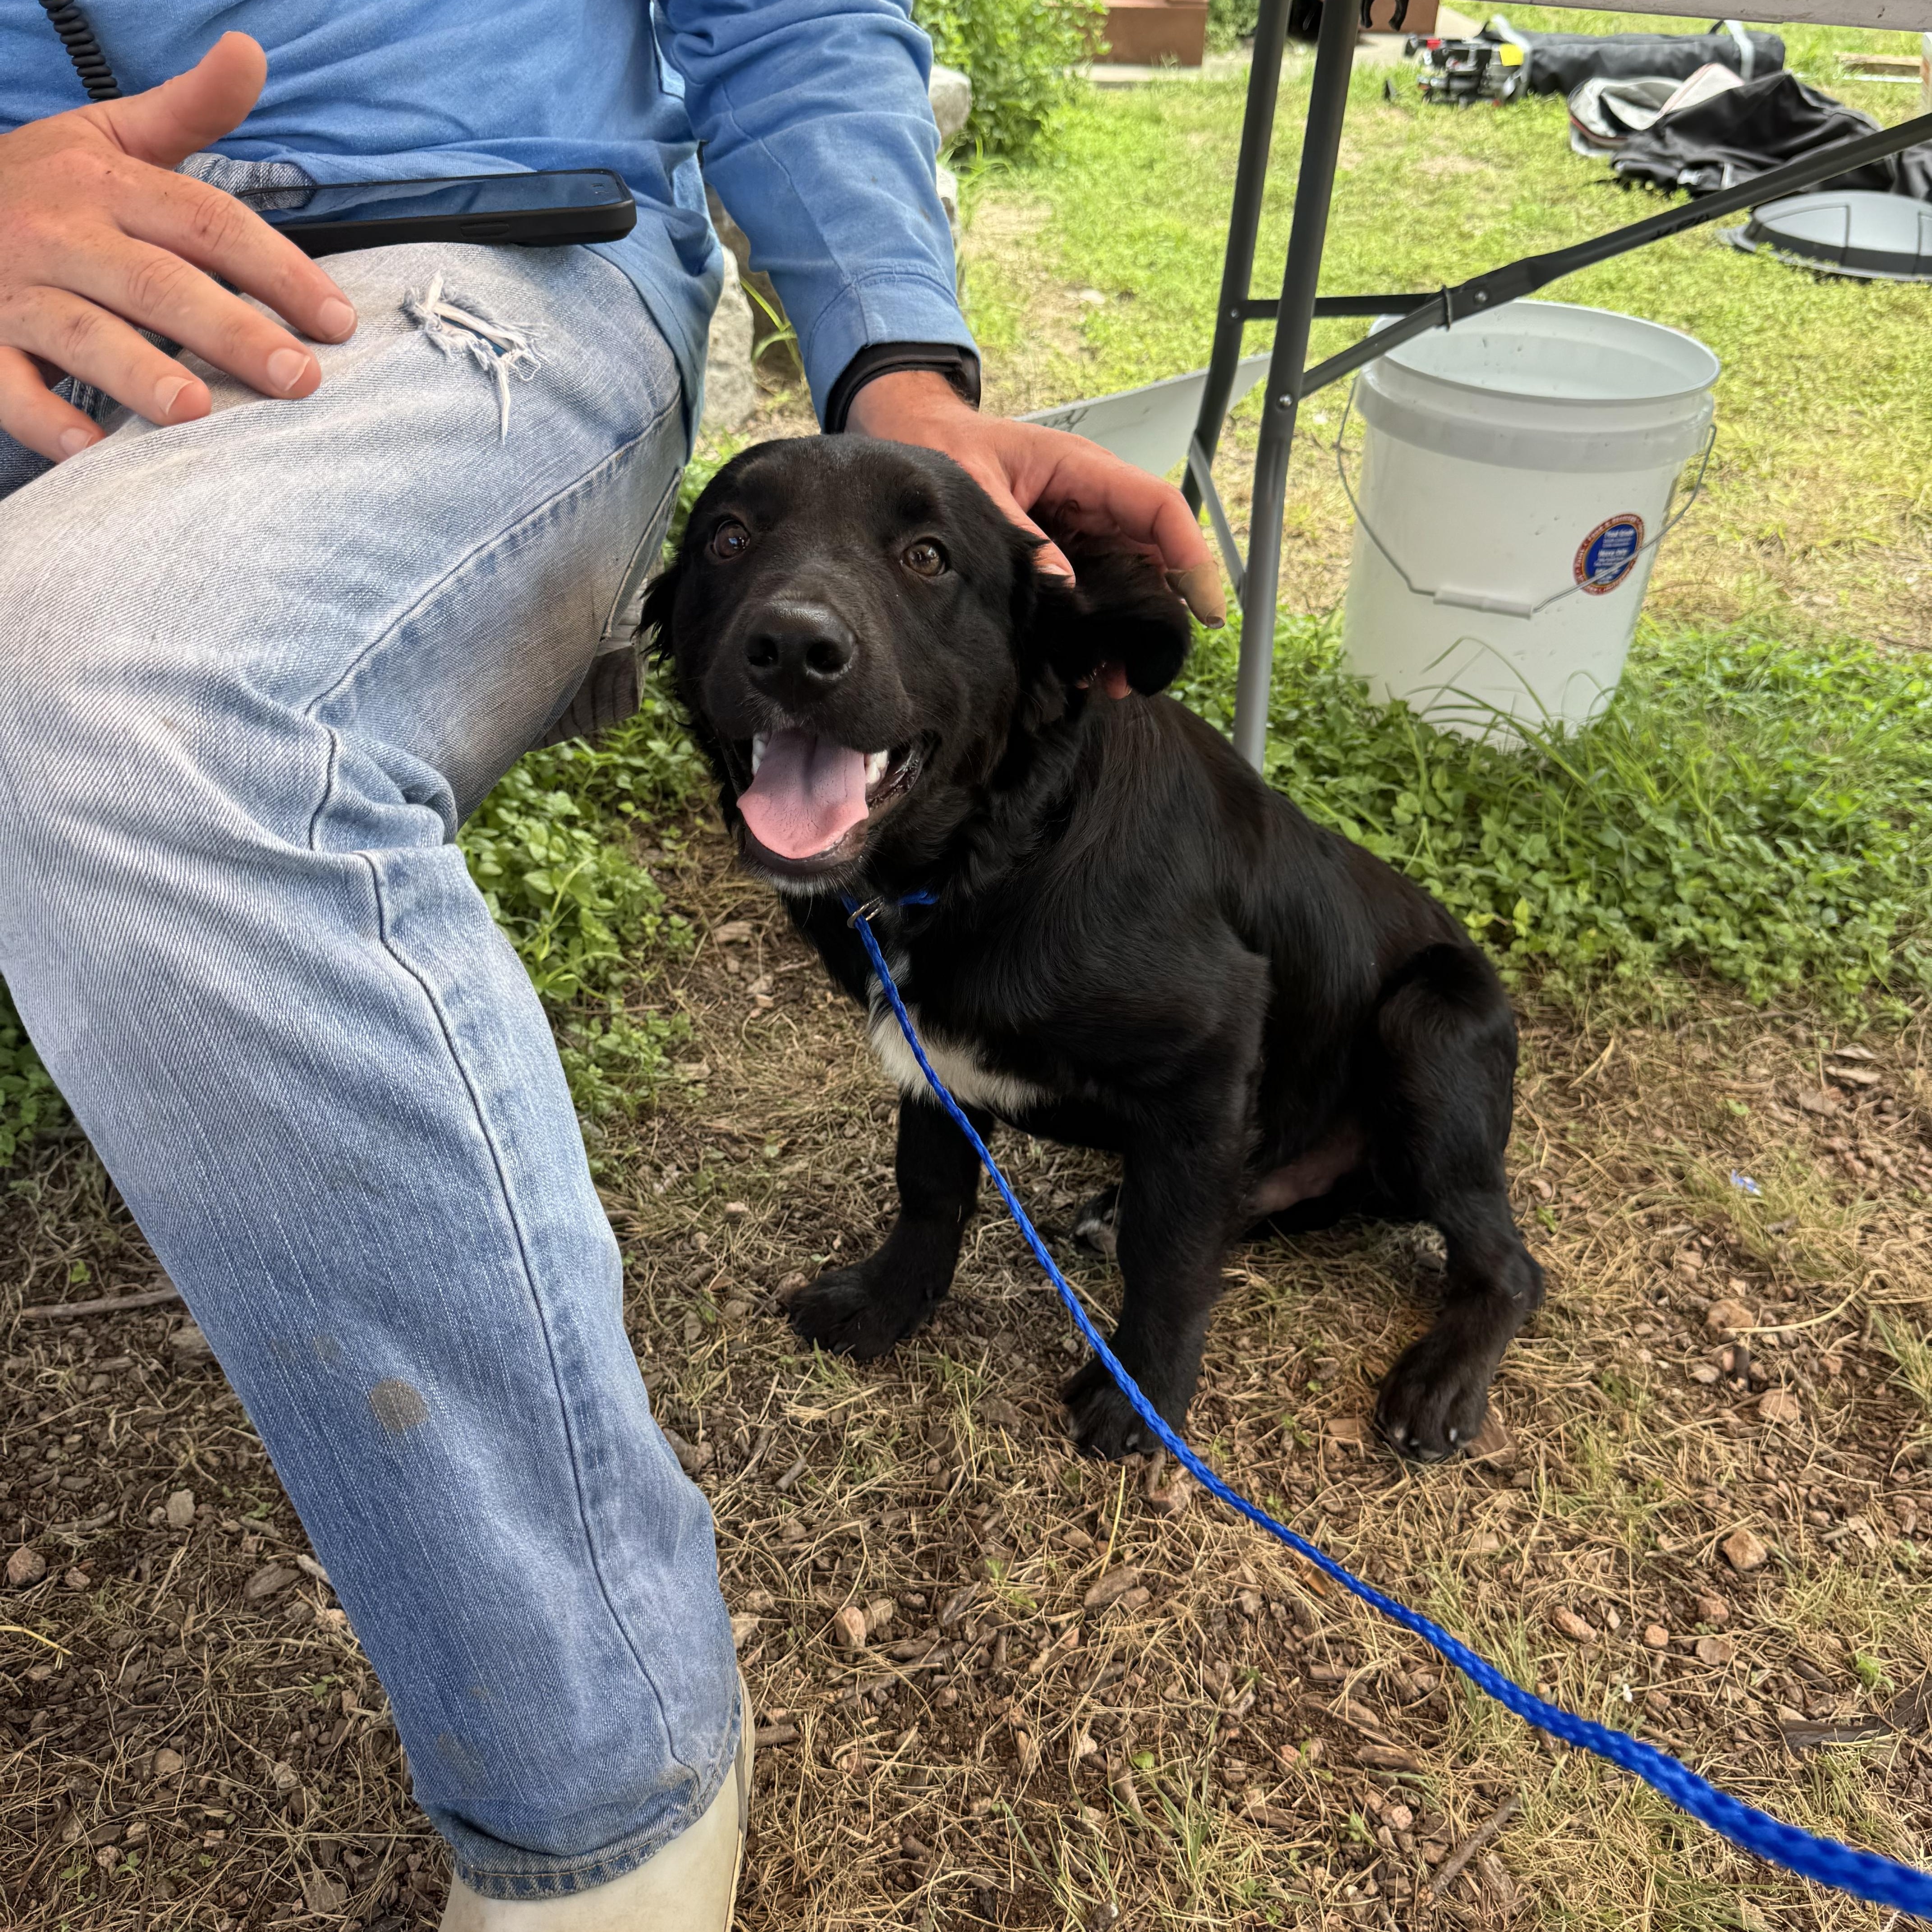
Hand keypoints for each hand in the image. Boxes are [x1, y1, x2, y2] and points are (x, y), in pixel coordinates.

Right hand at [0, 33, 356, 462]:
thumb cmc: (46, 185)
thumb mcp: (110, 137)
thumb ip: (191, 109)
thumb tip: (251, 51)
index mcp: (107, 187)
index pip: (208, 223)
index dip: (277, 269)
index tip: (338, 321)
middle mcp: (63, 236)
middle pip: (157, 284)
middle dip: (230, 331)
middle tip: (298, 378)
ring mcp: (15, 290)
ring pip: (83, 334)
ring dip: (138, 373)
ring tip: (196, 412)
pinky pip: (6, 384)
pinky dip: (43, 419)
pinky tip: (91, 453)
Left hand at [847, 371, 1224, 695]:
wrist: (914, 434)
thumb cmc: (943, 445)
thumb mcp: (975, 484)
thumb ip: (1020, 534)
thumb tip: (1066, 587)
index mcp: (1082, 470)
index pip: (1159, 509)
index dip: (1191, 557)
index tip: (1205, 608)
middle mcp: (1092, 499)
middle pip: (1154, 553)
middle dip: (1160, 611)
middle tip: (1146, 667)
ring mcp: (1080, 526)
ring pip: (1129, 578)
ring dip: (1128, 629)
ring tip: (1113, 680)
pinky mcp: (1062, 549)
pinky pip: (1096, 589)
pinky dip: (1096, 628)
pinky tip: (1084, 665)